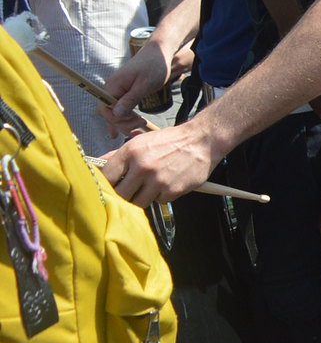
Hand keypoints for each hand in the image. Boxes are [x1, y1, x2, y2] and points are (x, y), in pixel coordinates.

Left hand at [97, 120, 223, 205]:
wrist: (202, 140)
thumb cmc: (170, 141)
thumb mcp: (141, 142)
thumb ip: (118, 155)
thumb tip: (97, 166)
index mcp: (131, 152)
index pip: (106, 177)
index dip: (106, 185)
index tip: (109, 187)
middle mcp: (142, 167)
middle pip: (120, 195)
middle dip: (124, 194)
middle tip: (132, 190)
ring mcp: (158, 180)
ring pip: (138, 202)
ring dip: (144, 197)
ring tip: (153, 185)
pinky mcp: (172, 190)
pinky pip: (159, 201)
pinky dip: (162, 195)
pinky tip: (169, 183)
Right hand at [101, 35, 174, 130]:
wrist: (158, 52)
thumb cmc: (154, 65)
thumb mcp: (144, 84)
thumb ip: (130, 100)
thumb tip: (116, 115)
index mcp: (113, 86)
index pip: (105, 109)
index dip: (117, 119)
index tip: (134, 121)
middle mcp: (111, 89)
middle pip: (108, 113)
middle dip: (122, 123)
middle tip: (141, 126)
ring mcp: (117, 90)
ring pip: (114, 113)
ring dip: (124, 123)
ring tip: (139, 129)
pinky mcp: (124, 92)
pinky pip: (119, 108)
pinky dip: (122, 119)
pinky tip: (123, 130)